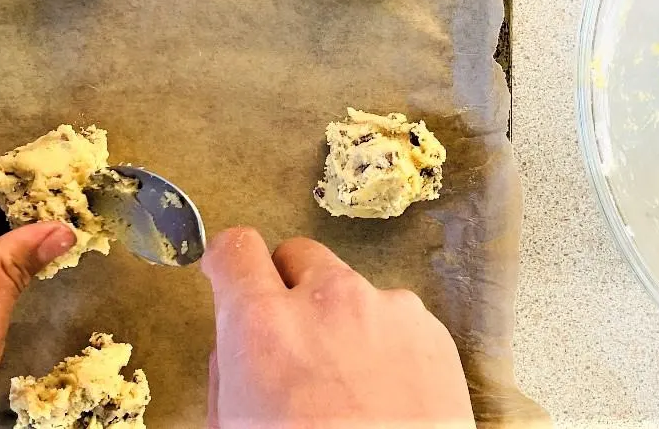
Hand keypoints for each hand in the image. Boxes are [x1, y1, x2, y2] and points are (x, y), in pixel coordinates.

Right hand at [201, 227, 475, 427]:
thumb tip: (236, 341)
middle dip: (290, 287)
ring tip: (351, 383)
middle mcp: (326, 300)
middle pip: (299, 255)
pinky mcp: (430, 330)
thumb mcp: (231, 428)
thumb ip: (229, 369)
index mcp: (263, 324)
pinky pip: (396, 317)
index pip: (236, 248)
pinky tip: (386, 393)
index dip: (230, 262)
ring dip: (343, 320)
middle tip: (295, 339)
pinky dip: (387, 343)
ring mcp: (385, 308)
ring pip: (351, 290)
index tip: (231, 273)